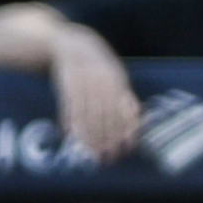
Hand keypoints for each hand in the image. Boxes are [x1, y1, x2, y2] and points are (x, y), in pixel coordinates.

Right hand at [47, 25, 144, 161]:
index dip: (124, 130)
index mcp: (117, 80)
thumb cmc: (99, 66)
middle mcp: (101, 81)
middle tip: (106, 157)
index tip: (125, 148)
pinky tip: (68, 135)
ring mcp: (82, 81)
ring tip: (89, 152)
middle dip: (106, 137)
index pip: (122, 110)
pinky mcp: (65, 83)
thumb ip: (125, 98)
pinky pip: (68, 105)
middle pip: (104, 114)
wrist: (73, 45)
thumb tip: (137, 121)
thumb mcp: (116, 77)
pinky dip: (68, 121)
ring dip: (87, 134)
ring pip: (86, 113)